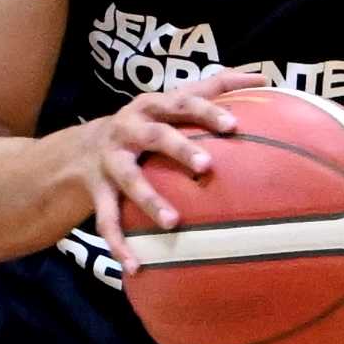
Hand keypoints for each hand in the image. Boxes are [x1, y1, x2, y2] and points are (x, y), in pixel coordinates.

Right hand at [71, 66, 268, 265]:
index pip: (183, 103)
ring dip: (150, 200)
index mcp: (152, 106)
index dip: (207, 112)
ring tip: (174, 223)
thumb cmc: (146, 123)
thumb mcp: (173, 101)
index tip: (234, 125)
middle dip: (180, 149)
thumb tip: (264, 76)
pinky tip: (136, 267)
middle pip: (155, 135)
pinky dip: (119, 245)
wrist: (79, 150)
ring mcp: (110, 161)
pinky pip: (107, 220)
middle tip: (208, 166)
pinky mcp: (97, 192)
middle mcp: (128, 129)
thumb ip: (216, 86)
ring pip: (129, 181)